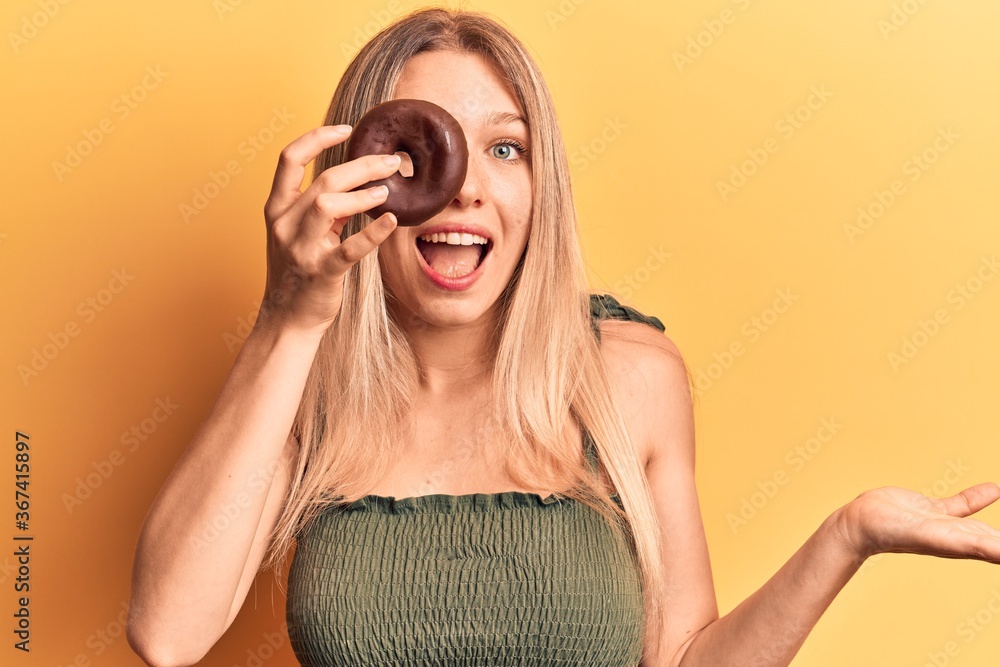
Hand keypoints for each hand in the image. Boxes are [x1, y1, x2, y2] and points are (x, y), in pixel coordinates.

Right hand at [257, 125, 401, 336]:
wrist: (286, 319)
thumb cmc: (299, 273)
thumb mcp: (301, 233)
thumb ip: (322, 208)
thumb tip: (359, 182)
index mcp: (277, 209)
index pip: (289, 158)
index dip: (317, 137)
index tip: (347, 130)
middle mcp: (284, 224)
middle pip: (323, 180)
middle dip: (362, 166)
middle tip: (392, 162)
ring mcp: (300, 249)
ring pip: (328, 205)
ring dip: (362, 195)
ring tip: (386, 192)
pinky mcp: (321, 273)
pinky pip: (349, 249)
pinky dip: (372, 233)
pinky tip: (390, 221)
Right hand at [835, 482, 999, 562]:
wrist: (861, 523)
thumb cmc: (894, 534)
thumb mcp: (941, 537)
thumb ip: (979, 544)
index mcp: (973, 547)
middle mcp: (965, 539)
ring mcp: (949, 524)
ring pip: (989, 522)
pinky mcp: (934, 510)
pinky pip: (965, 504)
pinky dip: (982, 497)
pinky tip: (996, 489)